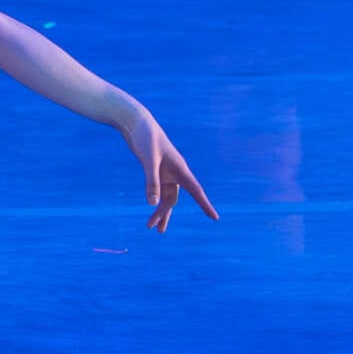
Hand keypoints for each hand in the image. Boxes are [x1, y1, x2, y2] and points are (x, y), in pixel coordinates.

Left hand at [116, 102, 217, 233]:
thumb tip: (152, 204)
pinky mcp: (156, 169)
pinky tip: (151, 206)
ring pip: (165, 196)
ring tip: (150, 227)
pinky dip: (154, 199)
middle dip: (165, 214)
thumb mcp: (148, 160)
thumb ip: (151, 181)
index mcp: (179, 169)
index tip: (215, 218)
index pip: (196, 191)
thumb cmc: (145, 138)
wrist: (136, 123)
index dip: (205, 205)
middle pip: (173, 199)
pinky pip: (158, 189)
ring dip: (159, 210)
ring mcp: (165, 171)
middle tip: (157, 231)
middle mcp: (175, 172)